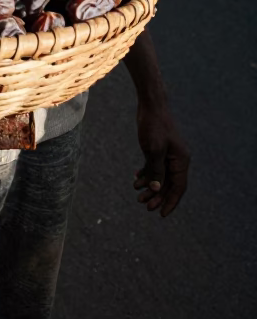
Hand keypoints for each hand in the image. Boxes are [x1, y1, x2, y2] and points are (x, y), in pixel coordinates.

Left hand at [134, 99, 189, 216]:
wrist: (150, 105)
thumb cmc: (154, 125)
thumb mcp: (154, 149)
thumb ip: (156, 170)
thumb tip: (156, 189)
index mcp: (181, 160)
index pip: (179, 187)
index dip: (171, 202)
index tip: (161, 214)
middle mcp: (177, 159)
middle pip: (168, 184)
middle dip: (156, 195)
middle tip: (143, 205)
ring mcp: (168, 154)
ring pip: (160, 176)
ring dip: (150, 186)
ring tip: (136, 193)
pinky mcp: (159, 149)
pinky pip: (154, 167)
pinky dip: (147, 174)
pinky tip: (137, 179)